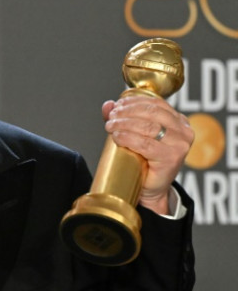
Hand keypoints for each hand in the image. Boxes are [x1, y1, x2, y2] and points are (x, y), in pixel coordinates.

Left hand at [102, 96, 192, 214]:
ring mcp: (179, 145)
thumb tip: (108, 104)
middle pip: (151, 113)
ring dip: (124, 123)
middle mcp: (184, 131)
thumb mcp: (135, 134)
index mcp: (179, 121)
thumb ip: (122, 118)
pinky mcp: (171, 158)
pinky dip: (128, 138)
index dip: (134, 101)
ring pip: (148, 127)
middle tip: (111, 117)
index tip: (117, 105)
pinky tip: (117, 137)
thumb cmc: (144, 160)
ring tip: (110, 126)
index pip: (156, 103)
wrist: (151, 189)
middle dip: (127, 112)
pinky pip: (146, 144)